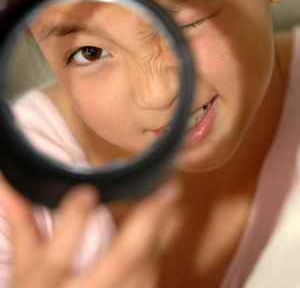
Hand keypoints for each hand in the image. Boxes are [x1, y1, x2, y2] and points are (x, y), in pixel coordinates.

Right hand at [0, 179, 180, 287]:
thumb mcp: (25, 265)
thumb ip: (22, 222)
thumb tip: (7, 182)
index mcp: (45, 286)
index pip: (55, 259)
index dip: (72, 225)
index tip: (86, 192)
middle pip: (120, 262)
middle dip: (145, 223)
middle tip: (166, 187)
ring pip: (144, 269)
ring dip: (159, 230)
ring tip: (169, 194)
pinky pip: (151, 277)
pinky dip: (158, 247)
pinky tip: (165, 220)